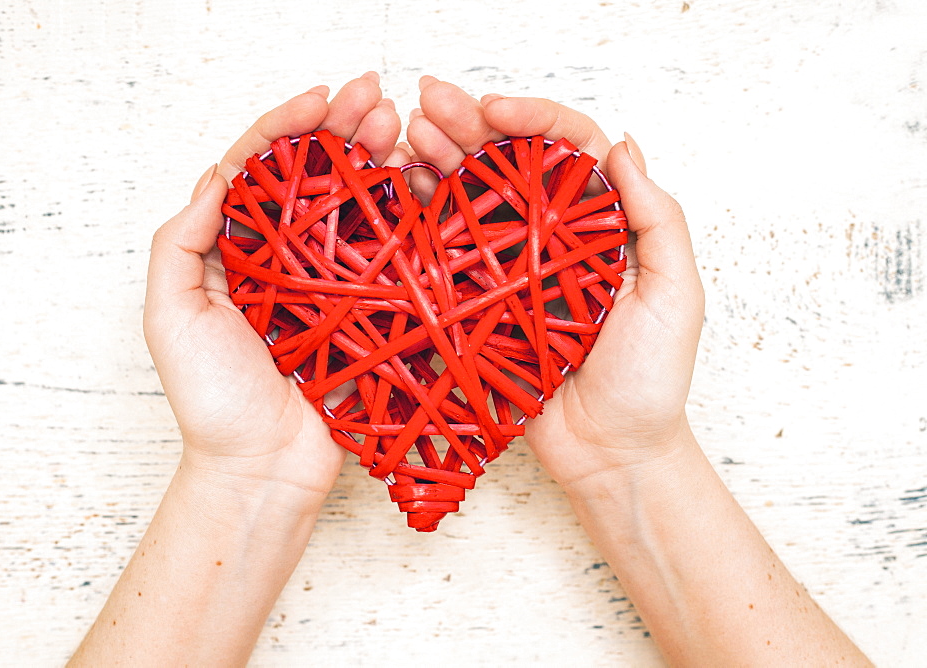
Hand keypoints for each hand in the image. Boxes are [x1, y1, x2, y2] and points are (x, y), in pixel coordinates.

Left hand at [143, 73, 405, 509]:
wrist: (262, 468)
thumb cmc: (211, 401)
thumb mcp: (170, 315)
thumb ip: (181, 241)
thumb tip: (217, 177)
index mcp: (233, 248)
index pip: (260, 170)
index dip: (288, 127)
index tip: (319, 99)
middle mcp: (283, 256)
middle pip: (314, 177)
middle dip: (342, 130)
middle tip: (375, 97)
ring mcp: (330, 281)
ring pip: (354, 205)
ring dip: (377, 161)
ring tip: (401, 128)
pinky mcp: (368, 310)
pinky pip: (387, 255)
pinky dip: (404, 216)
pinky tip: (418, 184)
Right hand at [406, 76, 704, 491]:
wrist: (611, 454)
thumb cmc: (651, 381)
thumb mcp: (675, 295)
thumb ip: (657, 220)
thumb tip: (624, 145)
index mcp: (600, 224)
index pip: (567, 151)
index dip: (532, 121)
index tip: (495, 110)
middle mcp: (551, 237)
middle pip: (509, 165)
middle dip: (470, 125)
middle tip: (429, 100)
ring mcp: (510, 269)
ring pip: (472, 199)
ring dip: (439, 158)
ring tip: (406, 131)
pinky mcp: (478, 304)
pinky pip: (447, 254)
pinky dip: (422, 216)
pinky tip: (401, 185)